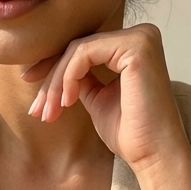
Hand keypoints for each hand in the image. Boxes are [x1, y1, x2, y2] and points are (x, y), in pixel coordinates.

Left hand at [22, 23, 188, 177]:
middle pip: (79, 47)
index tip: (36, 96)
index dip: (53, 69)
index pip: (84, 49)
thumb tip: (55, 68)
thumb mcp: (98, 98)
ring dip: (56, 83)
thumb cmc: (131, 133)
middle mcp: (141, 35)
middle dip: (51, 79)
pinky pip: (84, 53)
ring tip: (48, 112)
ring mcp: (140, 38)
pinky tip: (67, 102)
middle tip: (37, 110)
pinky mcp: (136, 46)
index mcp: (135, 45)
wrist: (154, 155)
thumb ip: (83, 78)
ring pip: (77, 50)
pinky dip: (68, 77)